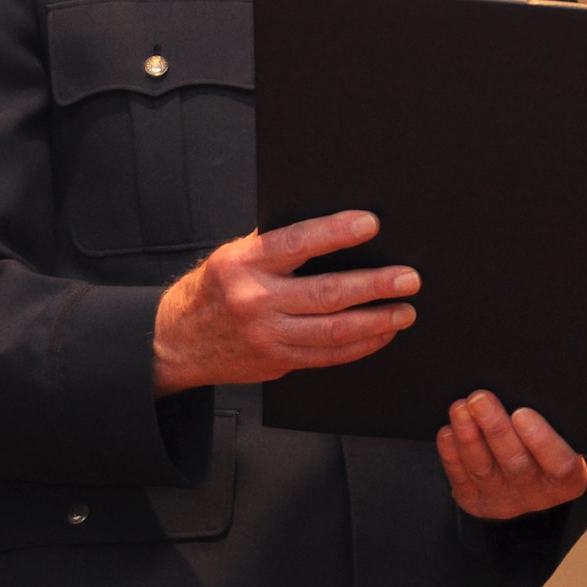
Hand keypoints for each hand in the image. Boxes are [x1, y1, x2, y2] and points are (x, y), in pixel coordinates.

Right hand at [152, 210, 417, 395]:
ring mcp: (267, 336)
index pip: (297, 243)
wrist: (178, 340)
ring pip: (333, 331)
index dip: (336, 232)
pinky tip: (382, 333)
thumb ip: (277, 244)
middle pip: (326, 294)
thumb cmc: (217, 287)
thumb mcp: (235, 254)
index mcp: (244, 263)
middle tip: (409, 278)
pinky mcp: (277, 362)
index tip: (370, 224)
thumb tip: (337, 228)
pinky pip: (328, 356)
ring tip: (406, 310)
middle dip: (374, 286)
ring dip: (377, 321)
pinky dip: (361, 345)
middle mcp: (255, 301)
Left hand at [437, 391, 586, 519]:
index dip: (541, 440)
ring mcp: (504, 500)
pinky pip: (461, 478)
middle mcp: (536, 494)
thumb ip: (551, 417)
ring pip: (483, 469)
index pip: (560, 465)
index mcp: (568, 480)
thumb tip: (524, 382)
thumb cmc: (546, 443)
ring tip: (460, 408)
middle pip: (516, 463)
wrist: (527, 478)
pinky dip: (452, 454)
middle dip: (495, 428)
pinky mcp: (475, 500)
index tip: (522, 413)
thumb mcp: (561, 433)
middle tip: (480, 399)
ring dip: (468, 436)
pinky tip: (449, 432)